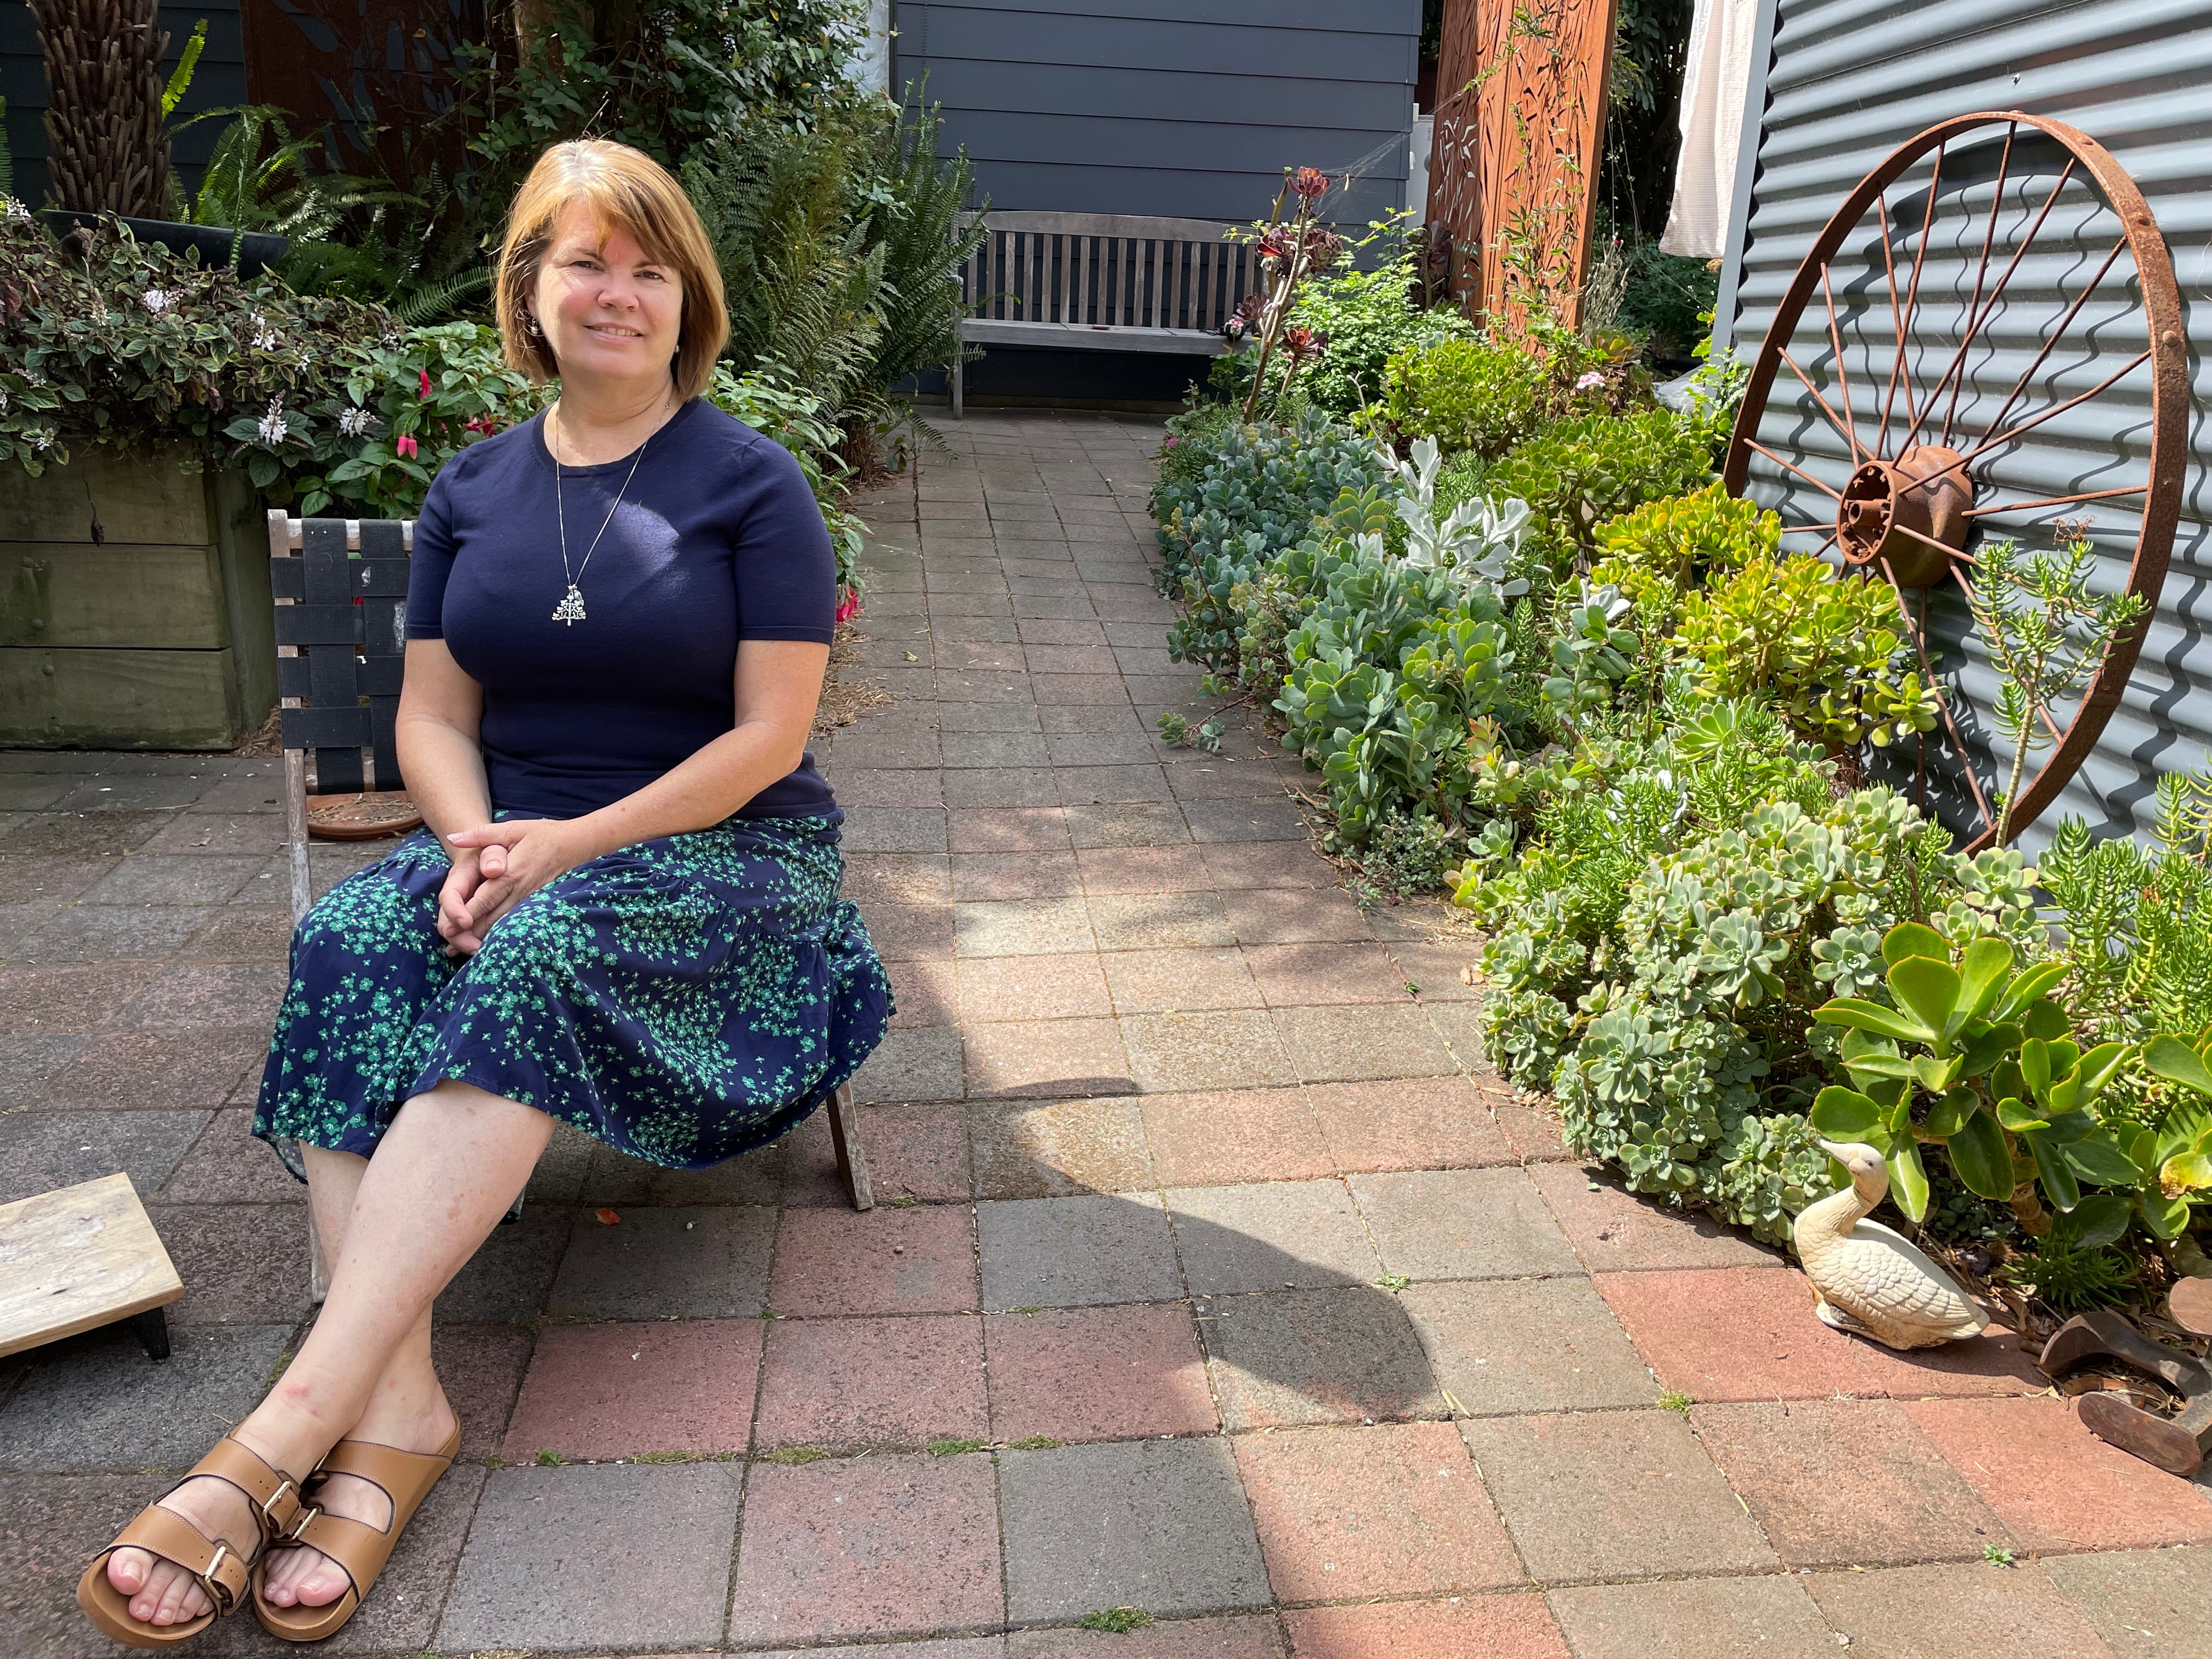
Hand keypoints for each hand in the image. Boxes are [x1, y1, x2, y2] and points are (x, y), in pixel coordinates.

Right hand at [434, 847, 489, 958]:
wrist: (489, 853)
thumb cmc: (493, 849)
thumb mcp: (494, 845)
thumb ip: (492, 855)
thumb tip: (493, 869)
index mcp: (458, 878)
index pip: (450, 896)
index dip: (454, 910)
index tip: (465, 922)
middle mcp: (456, 897)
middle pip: (448, 920)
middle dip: (459, 937)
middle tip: (476, 948)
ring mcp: (462, 909)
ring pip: (456, 931)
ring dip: (466, 944)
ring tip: (482, 954)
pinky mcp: (472, 918)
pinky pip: (467, 934)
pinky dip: (472, 944)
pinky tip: (481, 954)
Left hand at [445, 818, 593, 941]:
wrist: (575, 844)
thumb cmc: (541, 834)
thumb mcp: (511, 828)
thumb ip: (480, 835)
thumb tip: (453, 838)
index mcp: (510, 873)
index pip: (484, 898)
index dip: (466, 914)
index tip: (449, 928)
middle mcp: (520, 890)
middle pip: (492, 917)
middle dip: (470, 932)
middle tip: (449, 944)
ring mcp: (529, 899)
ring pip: (504, 924)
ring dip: (483, 937)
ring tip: (462, 949)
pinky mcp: (536, 904)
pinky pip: (515, 921)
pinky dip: (500, 933)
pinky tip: (488, 941)